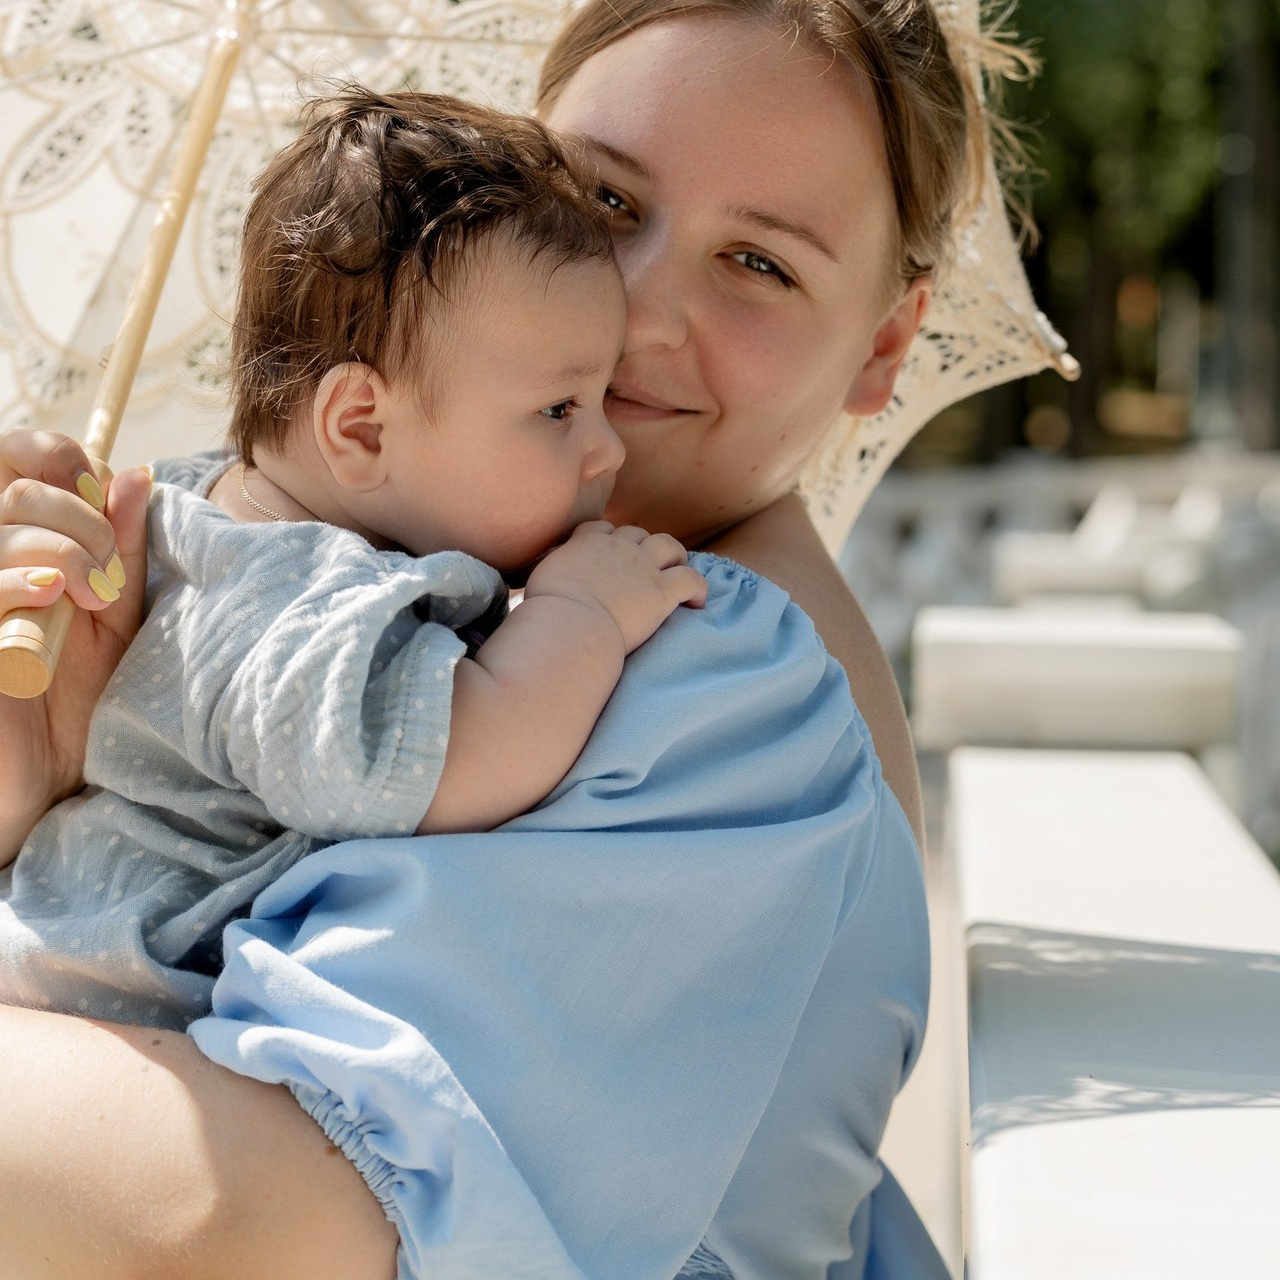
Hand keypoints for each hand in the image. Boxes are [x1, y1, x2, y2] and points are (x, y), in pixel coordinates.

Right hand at [0, 430, 149, 851]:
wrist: (51, 781)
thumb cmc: (81, 701)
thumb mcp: (115, 617)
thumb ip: (121, 548)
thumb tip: (131, 474)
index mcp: (19, 540)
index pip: (16, 453)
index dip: (62, 459)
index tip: (104, 498)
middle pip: (16, 484)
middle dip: (78, 512)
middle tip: (108, 568)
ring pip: (3, 524)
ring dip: (64, 548)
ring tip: (91, 594)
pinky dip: (19, 577)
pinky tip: (51, 594)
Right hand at [524, 520, 706, 653]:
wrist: (569, 625)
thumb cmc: (547, 612)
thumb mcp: (537, 582)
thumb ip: (547, 574)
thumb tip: (535, 584)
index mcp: (586, 543)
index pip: (602, 528)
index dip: (609, 540)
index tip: (609, 556)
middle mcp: (617, 547)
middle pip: (638, 534)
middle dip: (643, 547)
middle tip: (645, 569)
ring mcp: (642, 567)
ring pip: (669, 546)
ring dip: (675, 557)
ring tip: (676, 573)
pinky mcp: (662, 591)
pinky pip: (692, 579)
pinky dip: (698, 588)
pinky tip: (697, 603)